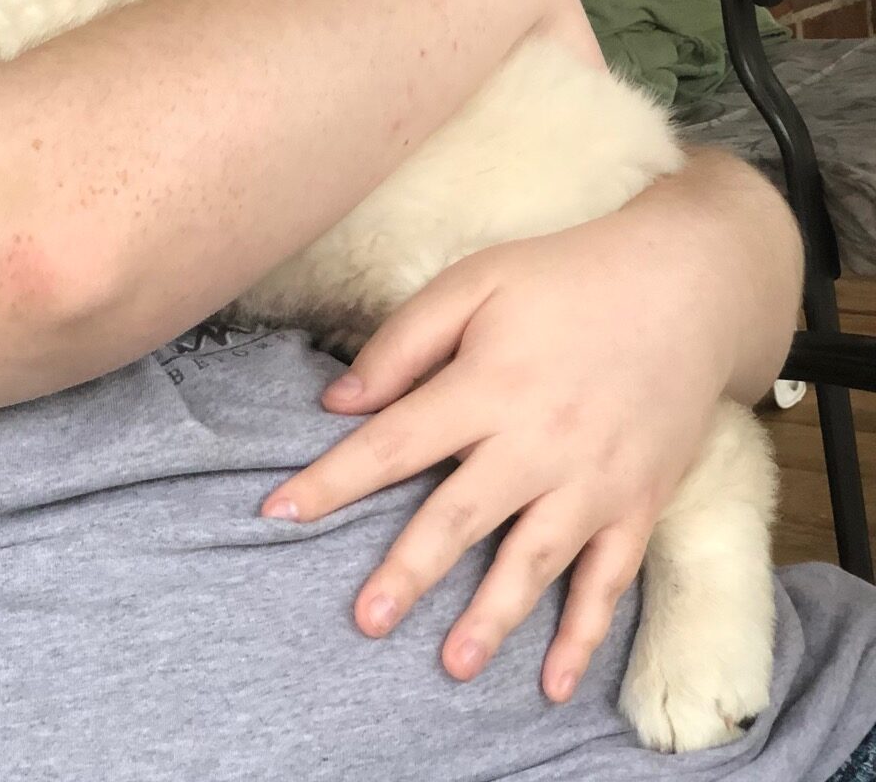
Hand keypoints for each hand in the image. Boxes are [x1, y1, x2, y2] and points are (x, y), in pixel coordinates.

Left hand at [260, 207, 737, 702]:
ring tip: (452, 665)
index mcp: (486, 386)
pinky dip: (584, 634)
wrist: (685, 286)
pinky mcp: (639, 502)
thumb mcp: (474, 283)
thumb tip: (338, 401)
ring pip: (533, 562)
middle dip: (408, 572)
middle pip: (459, 517)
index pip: (392, 443)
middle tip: (363, 620)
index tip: (277, 512)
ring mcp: (594, 480)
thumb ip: (403, 343)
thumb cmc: (564, 279)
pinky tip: (555, 682)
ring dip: (492, 618)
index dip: (332, 480)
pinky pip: (609, 580)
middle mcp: (538, 443)